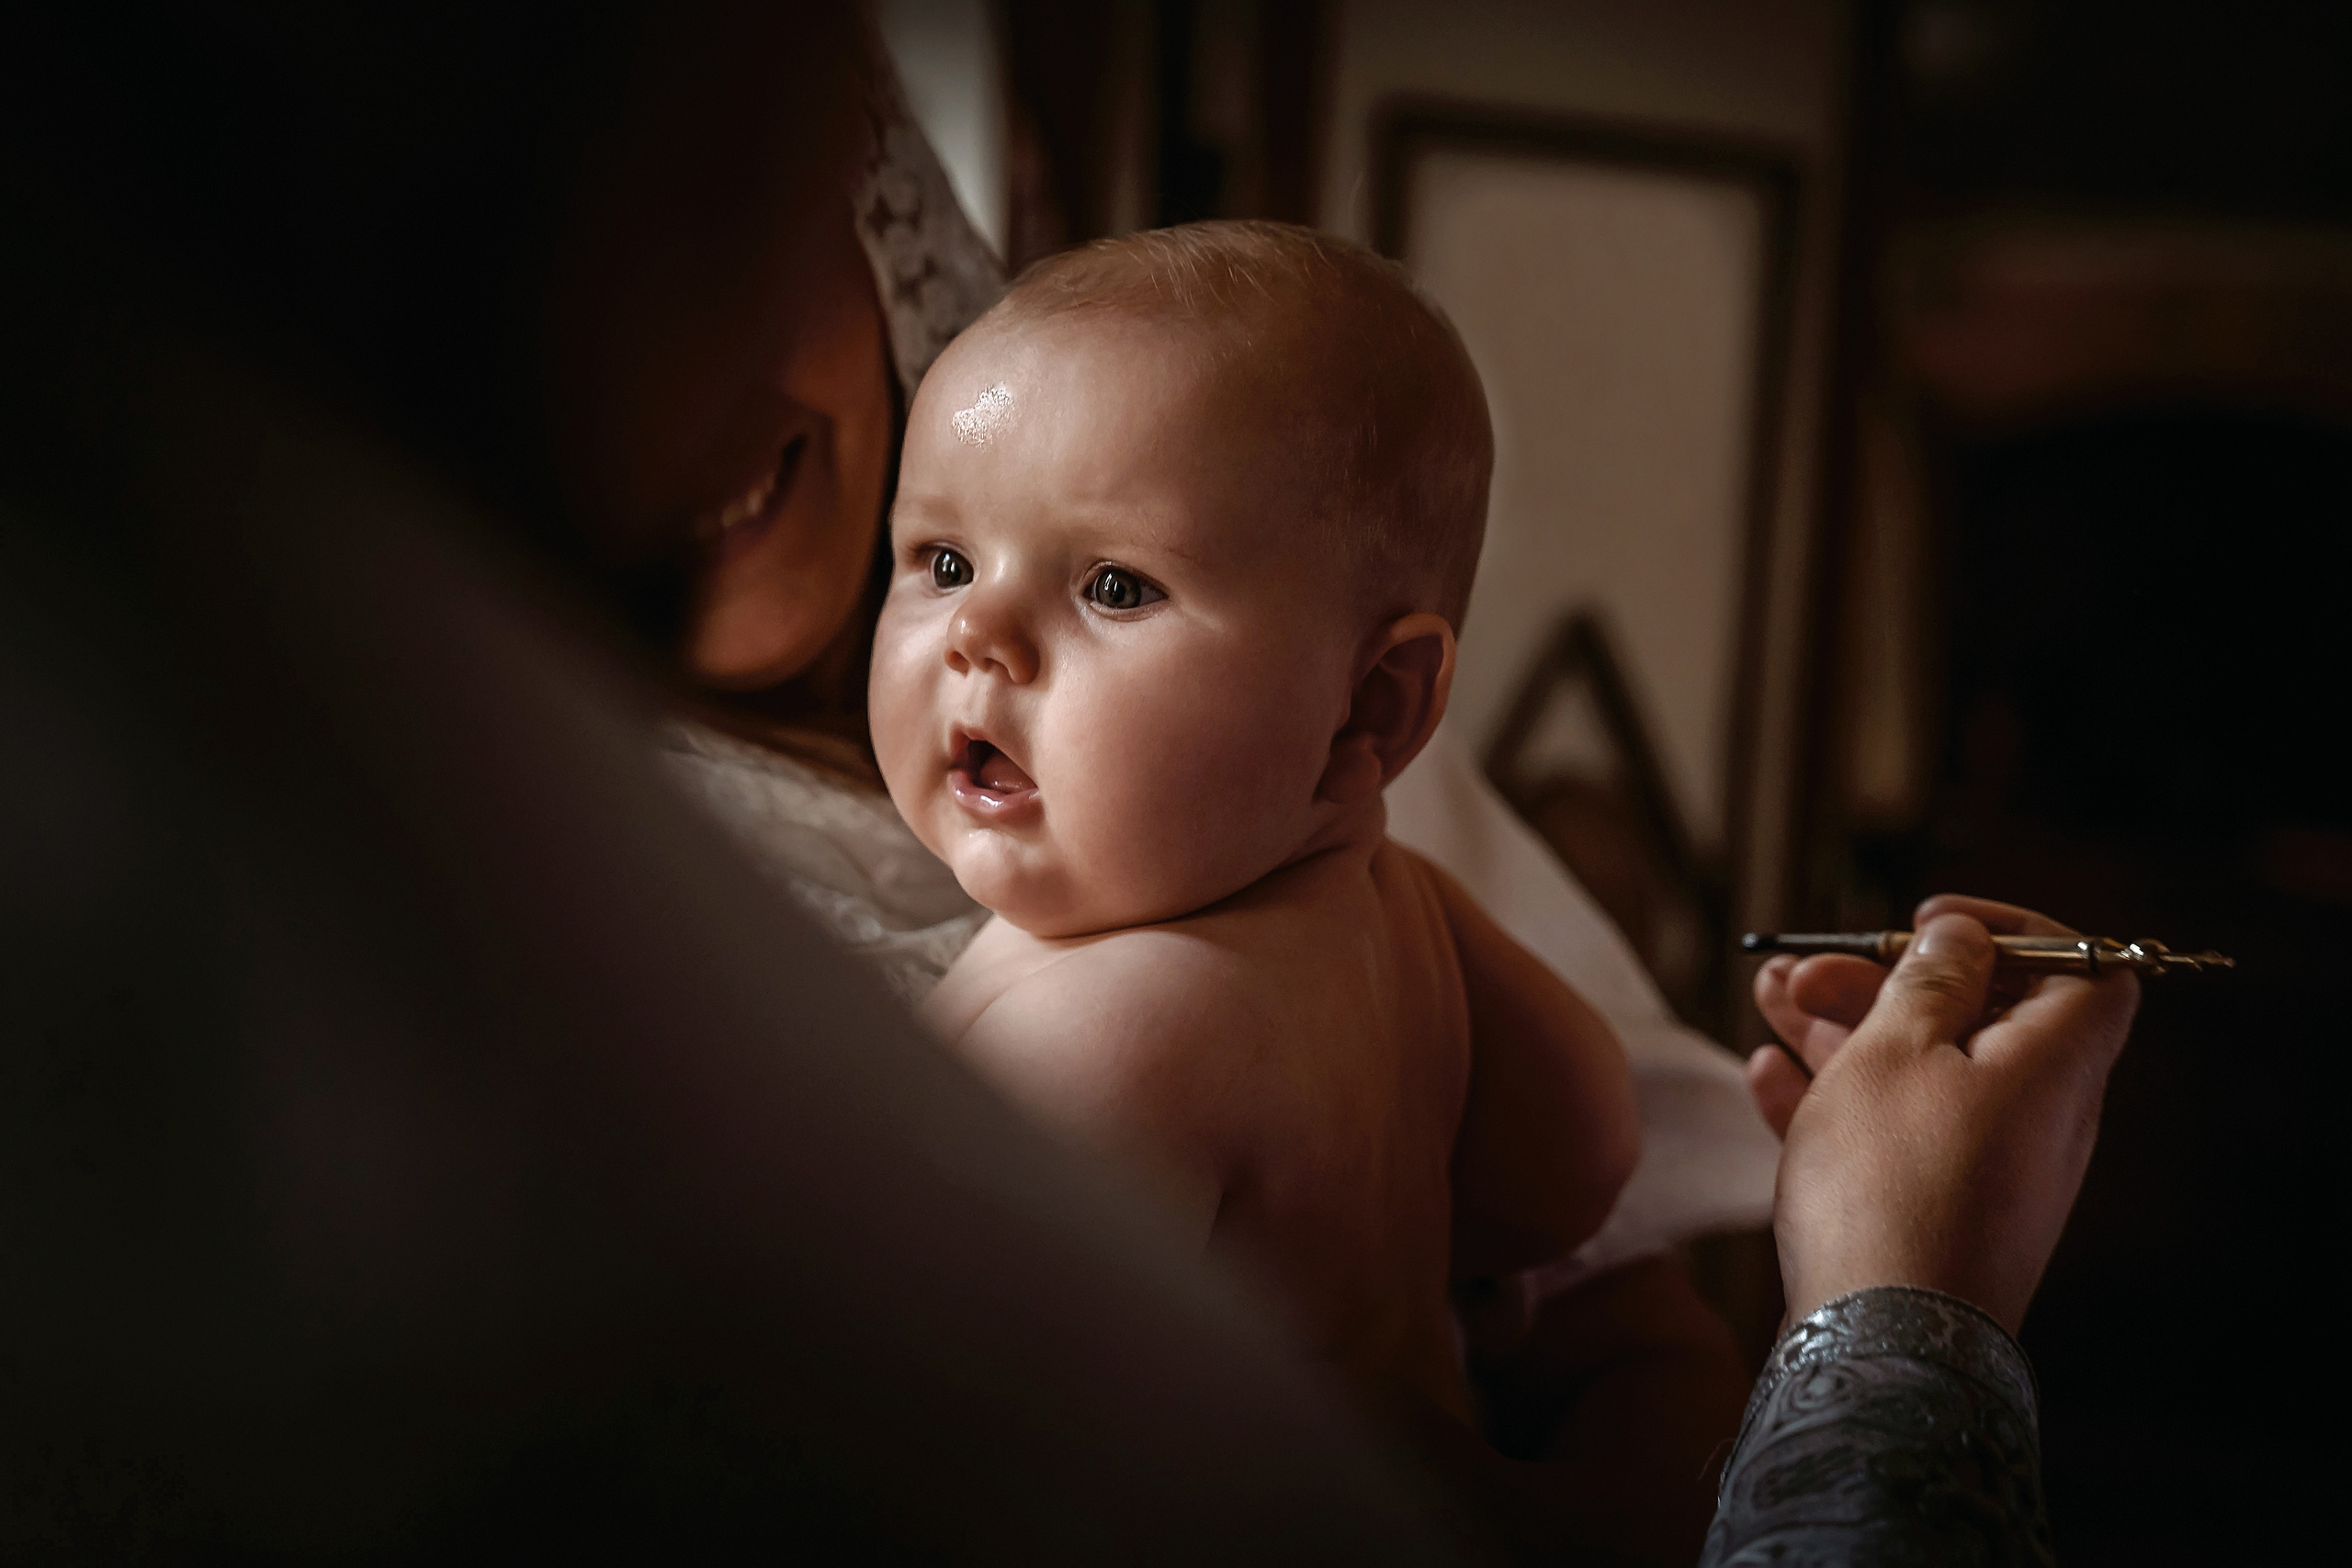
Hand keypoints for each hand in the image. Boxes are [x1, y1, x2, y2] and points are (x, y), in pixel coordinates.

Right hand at [1746, 896, 2140, 1331]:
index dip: (2019, 933)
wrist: (1880, 1344)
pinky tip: (1766, 1075)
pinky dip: (1838, 1098)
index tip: (1936, 927)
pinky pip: (1895, 1136)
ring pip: (1921, 1074)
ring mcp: (1987, 1174)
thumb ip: (1930, 982)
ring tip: (1767, 999)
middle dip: (1885, 981)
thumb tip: (1961, 940)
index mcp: (2053, 1069)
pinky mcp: (1936, 1216)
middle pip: (1976, 1019)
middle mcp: (2035, 1121)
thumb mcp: (1897, 1050)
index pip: (2084, 972)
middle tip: (1808, 971)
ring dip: (1844, 1028)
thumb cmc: (1891, 1182)